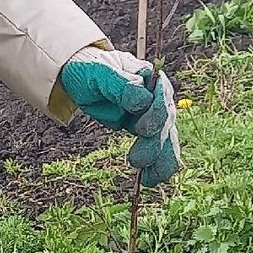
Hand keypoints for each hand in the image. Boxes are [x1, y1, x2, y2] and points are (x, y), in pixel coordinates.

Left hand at [59, 46, 180, 185]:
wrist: (86, 78)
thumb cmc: (93, 71)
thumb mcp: (101, 73)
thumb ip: (121, 85)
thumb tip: (142, 101)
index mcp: (151, 79)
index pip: (161, 98)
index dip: (155, 115)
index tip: (141, 129)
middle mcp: (159, 99)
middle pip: (165, 124)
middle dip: (153, 145)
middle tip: (135, 160)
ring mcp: (156, 117)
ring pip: (166, 141)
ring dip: (159, 161)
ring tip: (148, 179)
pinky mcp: (149, 132)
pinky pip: (159, 151)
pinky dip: (156, 167)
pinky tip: (151, 180)